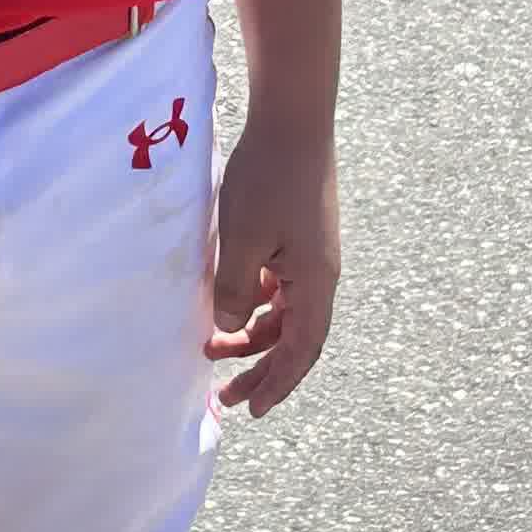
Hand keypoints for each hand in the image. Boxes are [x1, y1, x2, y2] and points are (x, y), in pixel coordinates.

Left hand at [206, 116, 339, 418]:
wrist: (293, 119)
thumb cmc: (268, 177)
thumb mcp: (242, 240)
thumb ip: (234, 291)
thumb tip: (229, 329)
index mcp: (315, 283)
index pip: (301, 351)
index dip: (278, 384)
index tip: (253, 412)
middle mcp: (320, 275)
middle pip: (294, 338)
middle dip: (261, 370)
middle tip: (227, 397)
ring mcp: (309, 254)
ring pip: (283, 312)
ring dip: (252, 336)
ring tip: (212, 349)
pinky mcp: (297, 235)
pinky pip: (277, 285)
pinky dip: (253, 303)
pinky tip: (226, 300)